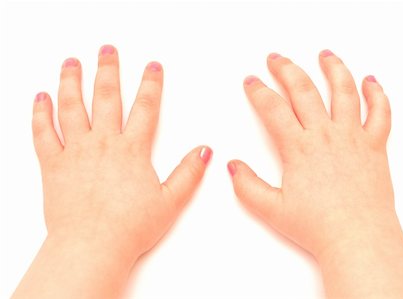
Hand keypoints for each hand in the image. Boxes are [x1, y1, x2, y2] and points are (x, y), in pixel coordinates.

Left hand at [13, 45, 211, 298]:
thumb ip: (189, 173)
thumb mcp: (170, 201)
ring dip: (71, 81)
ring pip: (72, 108)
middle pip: (106, 98)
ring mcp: (75, 152)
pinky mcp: (52, 165)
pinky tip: (40, 97)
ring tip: (72, 62)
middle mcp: (103, 144)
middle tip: (107, 50)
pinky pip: (43, 134)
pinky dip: (40, 113)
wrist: (92, 247)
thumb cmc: (129, 228)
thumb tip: (205, 150)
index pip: (145, 108)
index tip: (153, 66)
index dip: (151, 84)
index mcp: (131, 151)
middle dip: (108, 70)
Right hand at [229, 50, 392, 255]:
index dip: (258, 91)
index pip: (273, 108)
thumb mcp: (272, 209)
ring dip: (333, 68)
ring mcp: (352, 137)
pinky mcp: (374, 146)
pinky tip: (370, 81)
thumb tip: (233, 166)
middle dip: (286, 69)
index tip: (251, 81)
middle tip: (276, 59)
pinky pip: (380, 113)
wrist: (358, 238)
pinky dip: (377, 94)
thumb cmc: (318, 226)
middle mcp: (325, 135)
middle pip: (304, 90)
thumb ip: (247, 186)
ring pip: (343, 91)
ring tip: (324, 54)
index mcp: (299, 147)